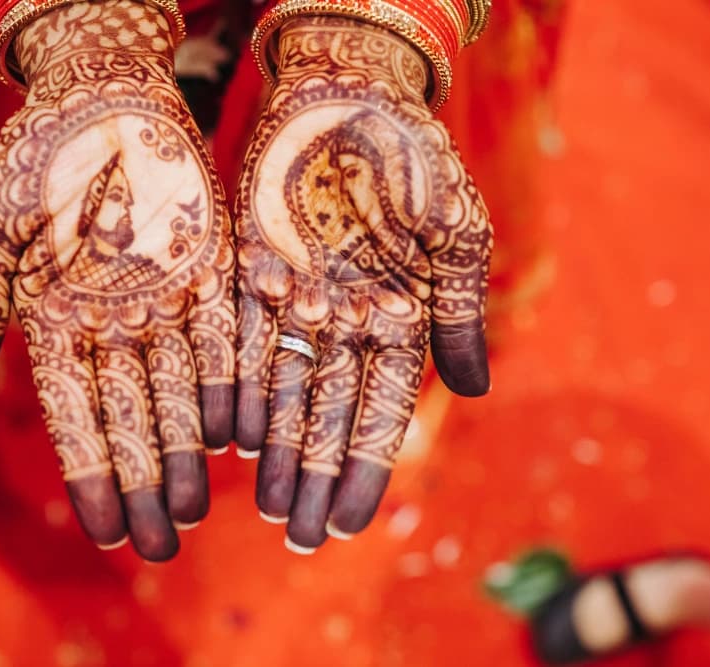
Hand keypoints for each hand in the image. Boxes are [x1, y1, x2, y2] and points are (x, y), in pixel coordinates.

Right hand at [0, 1, 234, 560]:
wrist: (103, 93)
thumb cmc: (38, 157)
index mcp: (58, 321)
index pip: (75, 413)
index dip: (90, 472)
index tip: (103, 529)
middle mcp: (115, 324)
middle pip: (133, 417)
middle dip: (145, 483)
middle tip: (161, 545)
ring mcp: (165, 301)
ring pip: (180, 391)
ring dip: (188, 452)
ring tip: (198, 511)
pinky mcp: (211, 272)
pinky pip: (223, 339)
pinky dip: (229, 385)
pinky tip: (236, 436)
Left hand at [234, 16, 491, 551]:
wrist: (347, 90)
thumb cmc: (412, 155)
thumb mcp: (454, 230)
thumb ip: (459, 310)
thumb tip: (477, 391)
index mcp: (398, 319)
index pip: (382, 410)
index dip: (368, 468)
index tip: (352, 524)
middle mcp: (345, 322)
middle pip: (329, 416)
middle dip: (317, 478)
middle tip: (300, 538)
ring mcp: (297, 302)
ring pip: (284, 391)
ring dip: (277, 451)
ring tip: (268, 508)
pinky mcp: (251, 275)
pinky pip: (243, 345)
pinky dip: (239, 391)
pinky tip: (233, 440)